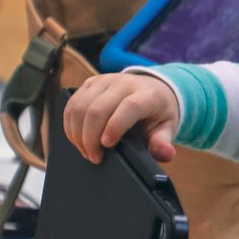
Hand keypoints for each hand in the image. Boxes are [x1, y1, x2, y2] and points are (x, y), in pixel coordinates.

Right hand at [63, 72, 180, 163]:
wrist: (153, 89)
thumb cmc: (158, 112)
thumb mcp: (167, 127)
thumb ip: (163, 142)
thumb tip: (165, 154)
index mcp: (147, 94)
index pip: (129, 107)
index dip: (115, 126)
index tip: (107, 145)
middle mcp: (124, 83)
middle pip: (98, 108)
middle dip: (90, 138)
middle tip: (95, 157)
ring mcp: (104, 81)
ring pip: (80, 106)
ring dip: (77, 133)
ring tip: (86, 150)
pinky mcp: (90, 83)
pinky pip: (72, 104)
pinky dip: (70, 125)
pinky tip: (78, 138)